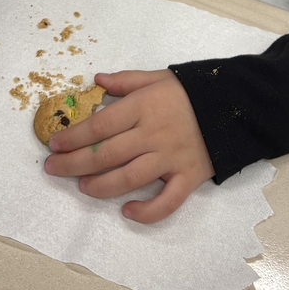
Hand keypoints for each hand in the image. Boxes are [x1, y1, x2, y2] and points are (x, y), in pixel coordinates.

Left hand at [44, 69, 214, 222]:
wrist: (235, 104)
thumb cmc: (191, 91)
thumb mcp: (158, 77)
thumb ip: (126, 80)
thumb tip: (97, 80)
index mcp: (143, 107)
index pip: (100, 125)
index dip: (74, 137)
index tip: (54, 144)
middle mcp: (153, 134)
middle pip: (107, 154)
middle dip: (75, 163)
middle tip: (53, 169)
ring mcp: (171, 158)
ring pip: (128, 178)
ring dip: (100, 186)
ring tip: (82, 187)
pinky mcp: (188, 178)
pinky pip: (166, 202)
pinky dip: (147, 212)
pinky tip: (127, 212)